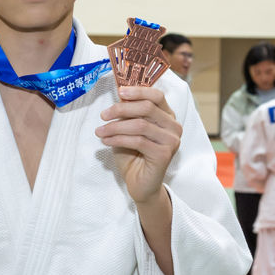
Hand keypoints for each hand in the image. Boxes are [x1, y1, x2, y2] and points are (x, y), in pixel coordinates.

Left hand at [96, 86, 180, 204]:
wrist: (140, 184)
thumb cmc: (134, 155)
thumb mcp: (128, 129)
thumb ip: (128, 113)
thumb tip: (120, 95)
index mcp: (167, 116)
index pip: (157, 96)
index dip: (138, 91)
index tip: (119, 92)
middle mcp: (173, 127)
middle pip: (147, 108)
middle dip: (121, 109)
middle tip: (103, 115)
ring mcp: (172, 141)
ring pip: (140, 125)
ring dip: (116, 126)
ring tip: (100, 131)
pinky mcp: (165, 154)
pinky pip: (138, 141)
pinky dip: (118, 139)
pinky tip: (106, 141)